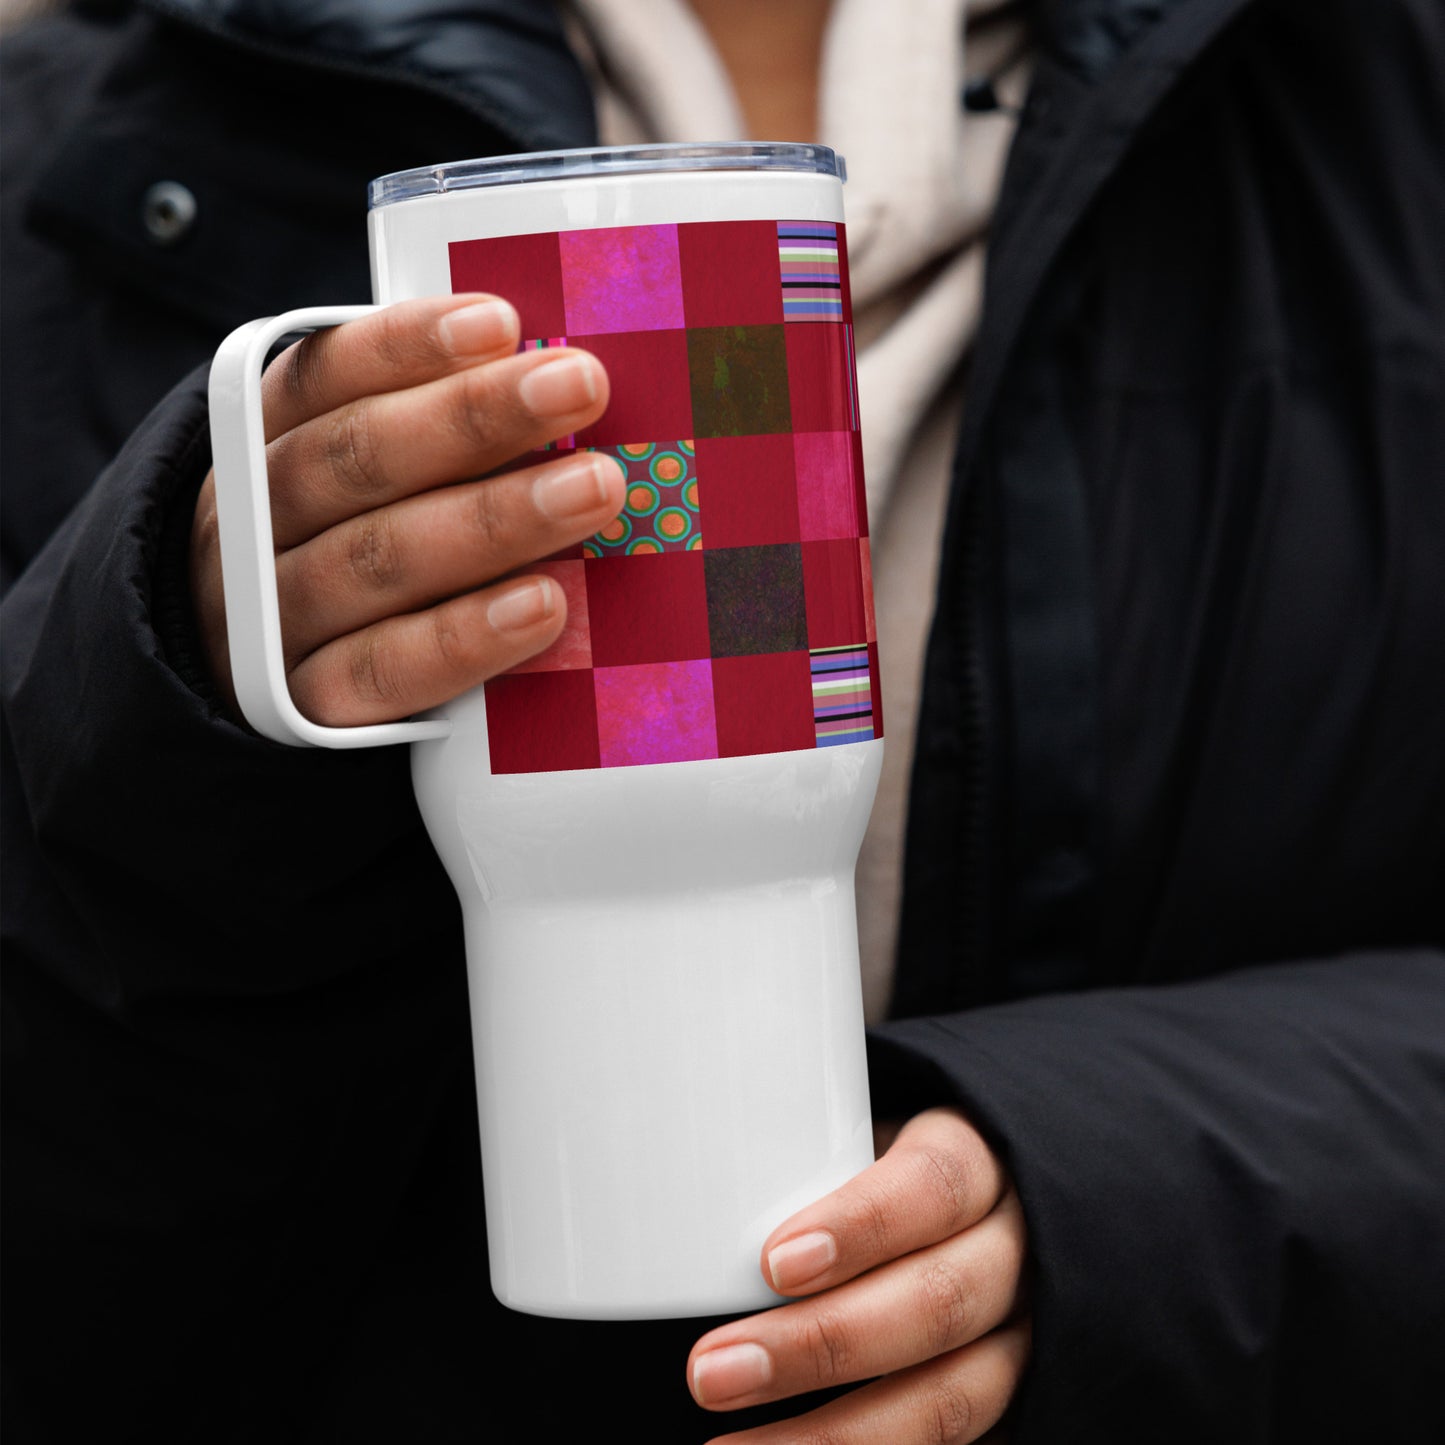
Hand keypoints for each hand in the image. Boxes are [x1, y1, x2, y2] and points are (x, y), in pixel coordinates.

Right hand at [190, 295, 624, 723]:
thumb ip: (434, 423)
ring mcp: (272, 616)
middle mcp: (251, 520)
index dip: (408, 347)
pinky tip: (545, 605)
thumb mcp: (358, 468)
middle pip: (357, 458)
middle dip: (474, 417)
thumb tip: (564, 372)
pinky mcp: (307, 704)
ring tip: (595, 489)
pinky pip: (384, 670)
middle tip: (582, 384)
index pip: (324, 375)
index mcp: (262, 438)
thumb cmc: (343, 540)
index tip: (502, 321)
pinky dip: (464, 636)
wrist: (253, 672)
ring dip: (493, 521)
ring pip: (376, 559)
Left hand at [687, 1109, 1030, 1442]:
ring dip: (834, 1435)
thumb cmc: (883, 1168)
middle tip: (709, 1370)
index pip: (933, 1186)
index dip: (860, 1226)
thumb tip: (682, 1191)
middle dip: (818, 1346)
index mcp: (977, 1162)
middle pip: (936, 1303)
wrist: (975, 1213)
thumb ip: (800, 1162)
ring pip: (950, 1399)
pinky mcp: (1013, 1406)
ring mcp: (1021, 1340)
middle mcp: (1014, 1253)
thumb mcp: (858, 1137)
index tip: (771, 1262)